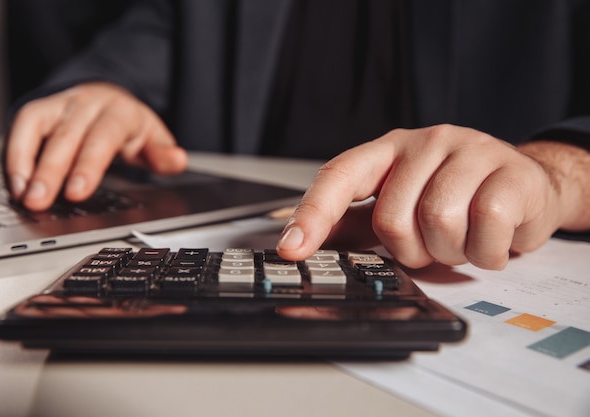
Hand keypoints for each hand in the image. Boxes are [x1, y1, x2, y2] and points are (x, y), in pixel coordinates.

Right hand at [5, 82, 187, 210]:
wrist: (109, 97)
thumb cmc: (129, 125)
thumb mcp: (153, 138)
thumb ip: (162, 154)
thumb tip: (178, 160)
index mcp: (120, 112)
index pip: (103, 138)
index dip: (87, 165)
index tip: (76, 193)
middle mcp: (88, 104)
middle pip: (67, 137)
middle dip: (51, 171)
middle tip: (40, 202)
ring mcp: (62, 104)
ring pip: (38, 128)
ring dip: (26, 163)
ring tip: (23, 196)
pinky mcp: (40, 109)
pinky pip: (23, 127)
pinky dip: (15, 154)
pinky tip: (16, 182)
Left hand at [277, 124, 589, 269]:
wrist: (525, 186)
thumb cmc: (455, 197)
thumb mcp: (399, 205)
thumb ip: (354, 223)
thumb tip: (301, 241)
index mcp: (388, 150)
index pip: (339, 175)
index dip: (312, 214)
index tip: (291, 248)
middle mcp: (425, 142)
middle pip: (391, 218)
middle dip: (410, 251)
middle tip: (430, 245)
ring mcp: (470, 150)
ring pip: (439, 223)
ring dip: (449, 253)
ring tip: (461, 240)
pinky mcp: (511, 171)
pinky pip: (487, 228)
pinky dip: (486, 253)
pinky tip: (489, 240)